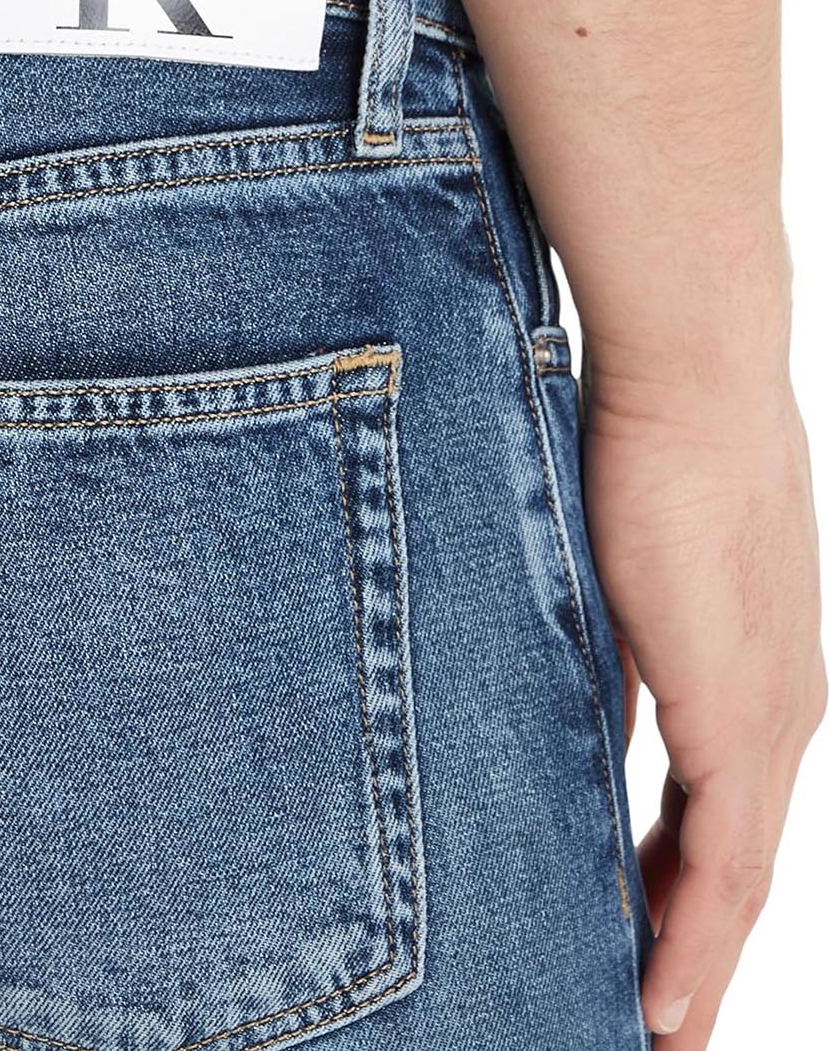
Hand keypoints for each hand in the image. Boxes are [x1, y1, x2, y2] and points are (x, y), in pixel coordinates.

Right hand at [582, 368, 825, 1045]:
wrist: (693, 378)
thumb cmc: (646, 452)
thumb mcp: (621, 577)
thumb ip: (613, 658)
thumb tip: (584, 710)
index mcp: (751, 678)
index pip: (720, 811)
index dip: (681, 891)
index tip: (642, 943)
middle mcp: (778, 712)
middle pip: (736, 866)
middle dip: (691, 947)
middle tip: (654, 1024)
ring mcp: (768, 718)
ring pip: (738, 880)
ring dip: (693, 964)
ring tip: (655, 1034)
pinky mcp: (742, 715)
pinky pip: (726, 862)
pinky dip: (695, 937)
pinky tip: (662, 998)